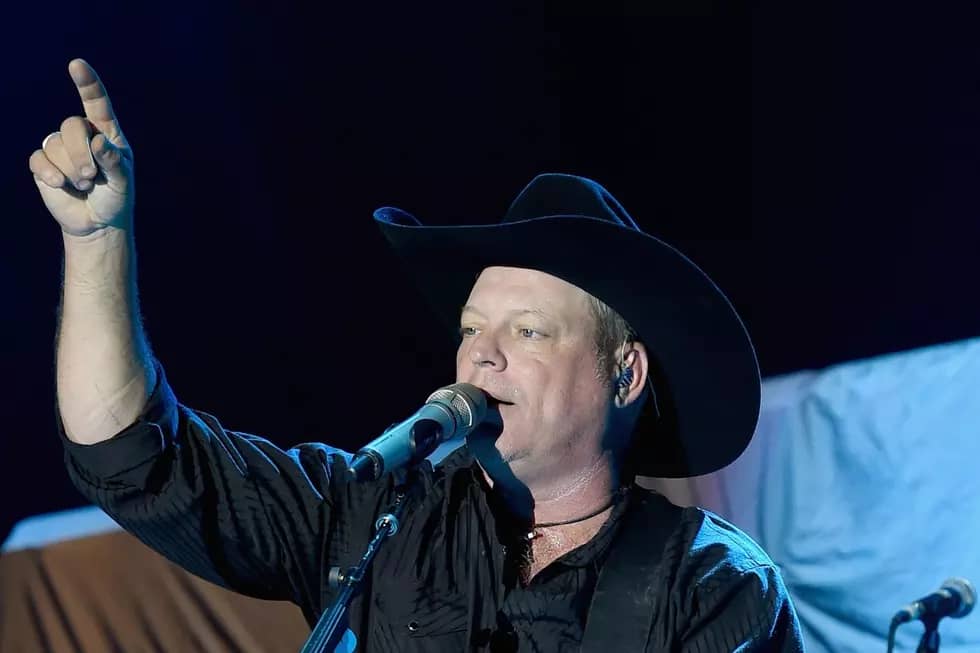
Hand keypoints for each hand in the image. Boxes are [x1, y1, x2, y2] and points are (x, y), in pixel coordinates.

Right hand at [28, 59, 133, 237]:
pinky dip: (49, 173)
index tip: (76, 65)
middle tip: (92, 176)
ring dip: (71, 169)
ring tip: (84, 184)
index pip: (96, 103)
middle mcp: (82, 136)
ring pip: (55, 144)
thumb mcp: (122, 181)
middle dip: (81, 152)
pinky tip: (60, 184)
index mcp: (106, 133)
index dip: (87, 84)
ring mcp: (60, 148)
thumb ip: (113, 161)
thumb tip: (98, 142)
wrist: (98, 223)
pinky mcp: (44, 164)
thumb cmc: (115, 197)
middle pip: (72, 126)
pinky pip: (38, 159)